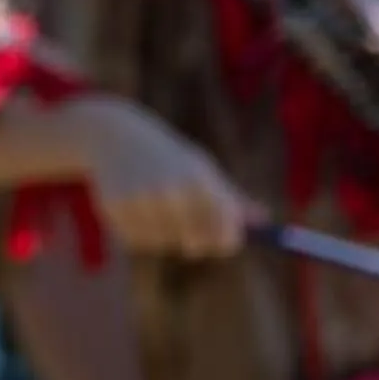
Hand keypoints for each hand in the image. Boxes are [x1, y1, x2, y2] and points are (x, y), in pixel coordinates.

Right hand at [78, 100, 254, 257]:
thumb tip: (264, 221)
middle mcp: (171, 190)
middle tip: (193, 237)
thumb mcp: (201, 168)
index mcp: (198, 179)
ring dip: (163, 235)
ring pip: (164, 243)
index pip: (223, 227)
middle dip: (196, 242)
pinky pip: (137, 241)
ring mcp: (141, 200)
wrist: (114, 135)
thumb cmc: (167, 155)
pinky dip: (138, 232)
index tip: (224, 243)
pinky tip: (134, 208)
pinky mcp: (115, 208)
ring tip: (155, 209)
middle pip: (196, 243)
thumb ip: (231, 197)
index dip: (227, 241)